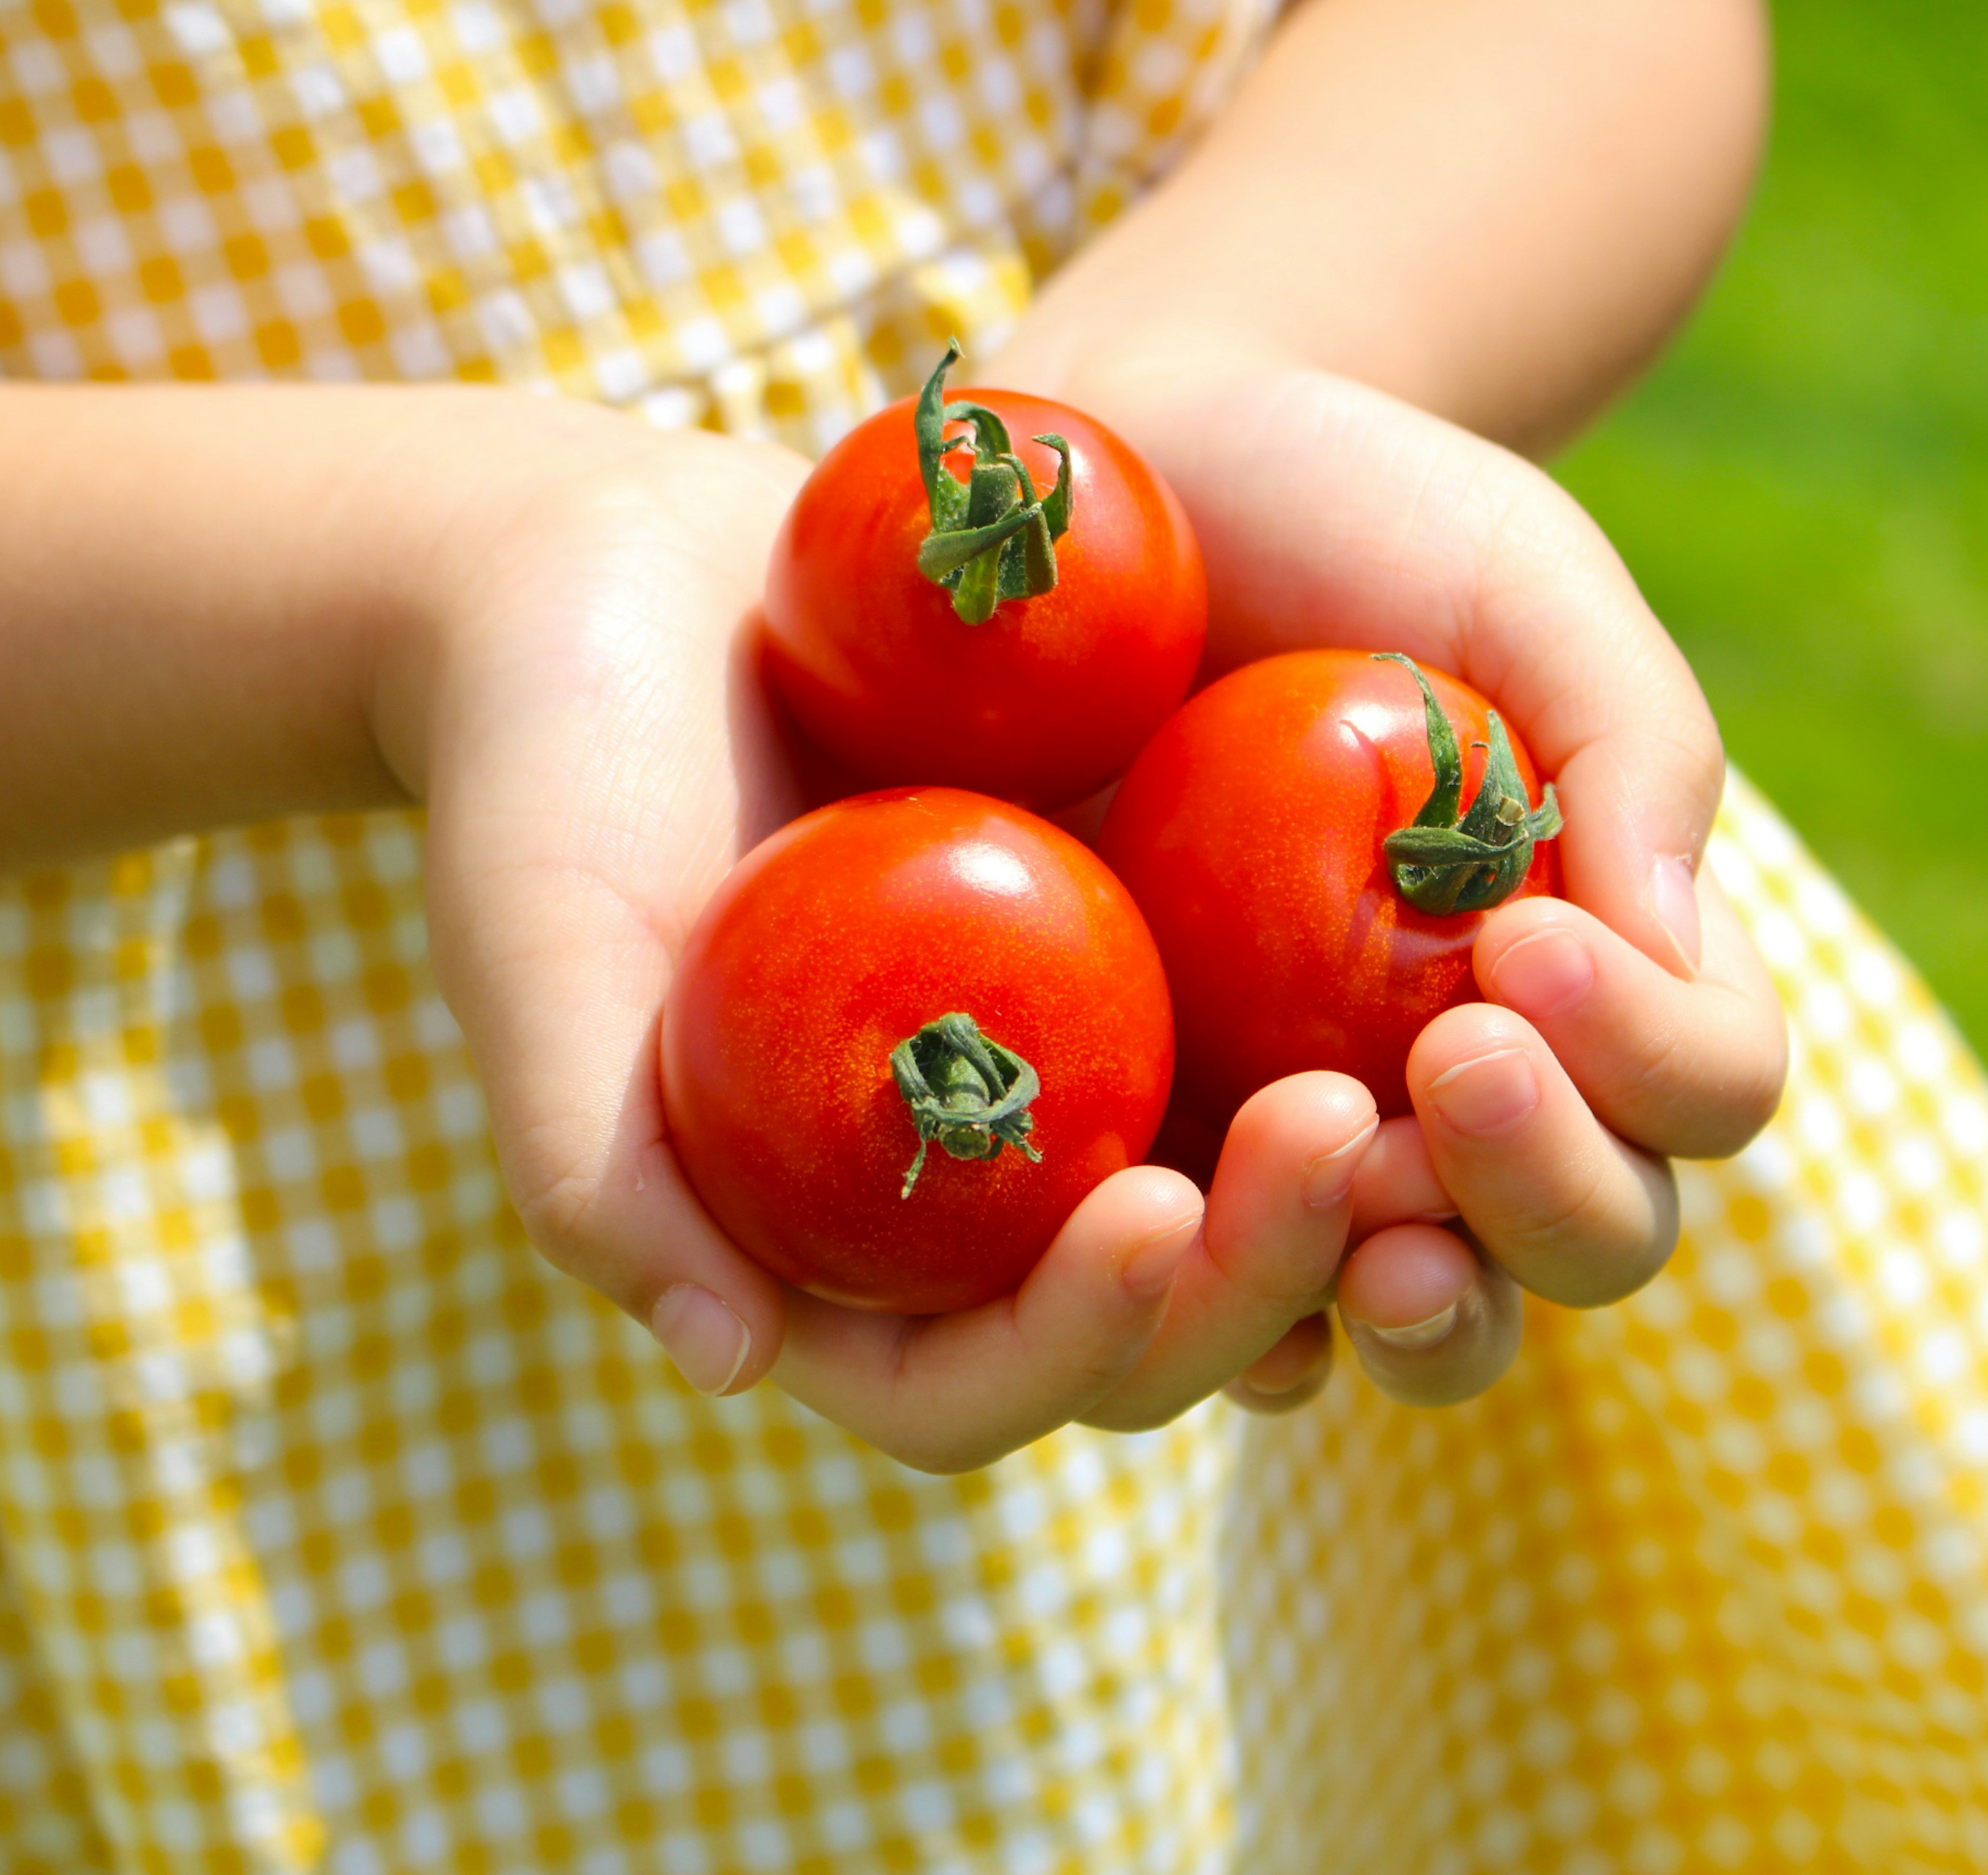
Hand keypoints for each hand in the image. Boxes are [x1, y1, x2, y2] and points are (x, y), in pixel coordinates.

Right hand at [392, 402, 1387, 1470]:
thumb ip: (588, 1158)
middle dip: (1255, 1270)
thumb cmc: (551, 766)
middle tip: (1344, 1129)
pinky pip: (1271, 1048)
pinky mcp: (1140, 979)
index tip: (1150, 1214)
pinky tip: (1448, 958)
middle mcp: (957, 1212)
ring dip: (1352, 1187)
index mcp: (812, 1259)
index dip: (1068, 1343)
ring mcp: (1061, 1100)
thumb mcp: (539, 940)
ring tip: (1440, 1068)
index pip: (960, 1387)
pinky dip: (1365, 1041)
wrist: (633, 583)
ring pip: (1242, 1215)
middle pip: (1145, 1331)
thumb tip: (728, 1364)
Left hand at [987, 345, 1791, 1414]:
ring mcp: (1328, 1135)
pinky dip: (1210, 1311)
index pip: (1708, 1092)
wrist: (1116, 488)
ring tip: (1334, 1183)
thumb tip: (1670, 962)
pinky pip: (1208, 1315)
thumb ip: (1631, 753)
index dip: (1648, 1060)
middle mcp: (1489, 1080)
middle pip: (1598, 1242)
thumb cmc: (1347, 515)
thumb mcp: (1519, 584)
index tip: (1523, 938)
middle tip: (1444, 1066)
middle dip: (1542, 1194)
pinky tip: (1166, 1233)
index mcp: (1616, 959)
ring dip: (1406, 1289)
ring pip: (1428, 1316)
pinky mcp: (1158, 1155)